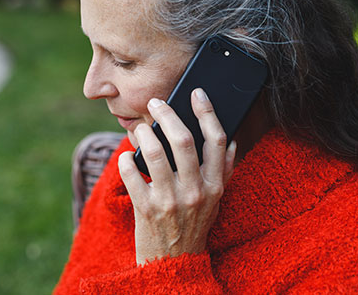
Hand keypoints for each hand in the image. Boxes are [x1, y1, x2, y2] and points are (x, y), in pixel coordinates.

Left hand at [117, 88, 236, 265]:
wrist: (174, 262)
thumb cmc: (195, 225)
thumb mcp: (216, 200)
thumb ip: (225, 171)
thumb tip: (232, 141)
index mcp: (215, 185)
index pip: (216, 140)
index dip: (207, 112)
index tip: (196, 94)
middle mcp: (195, 191)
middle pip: (183, 140)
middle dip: (168, 114)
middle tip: (156, 102)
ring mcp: (170, 201)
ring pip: (155, 153)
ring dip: (143, 134)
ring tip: (139, 129)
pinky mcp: (146, 209)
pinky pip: (131, 174)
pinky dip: (125, 160)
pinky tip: (126, 157)